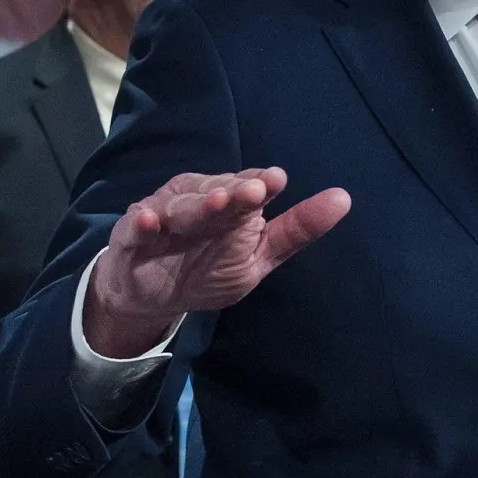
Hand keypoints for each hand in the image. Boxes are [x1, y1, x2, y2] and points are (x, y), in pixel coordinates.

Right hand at [83, 167, 349, 356]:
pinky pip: (137, 226)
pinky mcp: (133, 233)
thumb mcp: (259, 256)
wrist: (154, 297)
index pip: (249, 188)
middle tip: (252, 192)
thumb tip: (344, 198)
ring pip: (183, 206)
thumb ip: (296, 230)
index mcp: (232, 202)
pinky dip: (143, 222)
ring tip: (217, 201)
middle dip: (233, 191)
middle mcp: (200, 198)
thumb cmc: (210, 267)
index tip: (276, 180)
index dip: (260, 184)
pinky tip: (152, 221)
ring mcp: (166, 213)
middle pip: (218, 192)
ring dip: (199, 203)